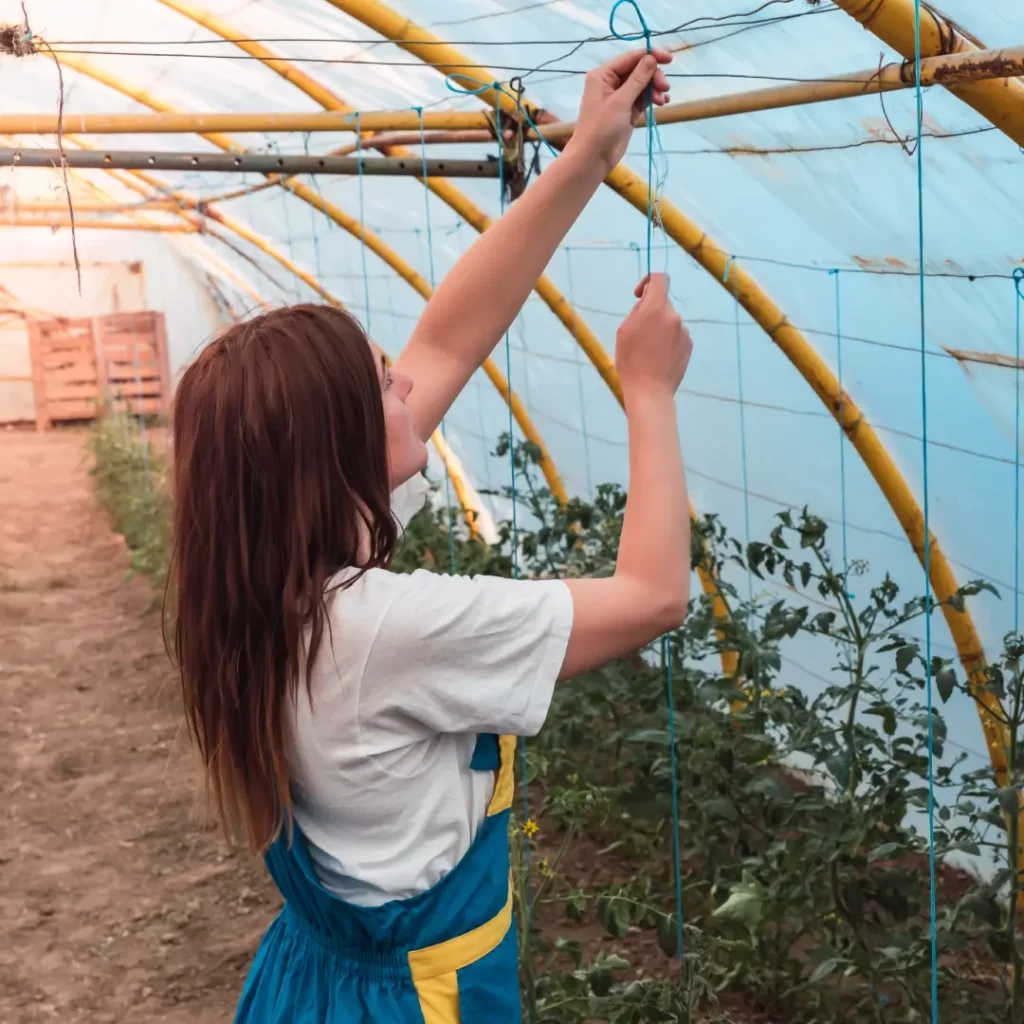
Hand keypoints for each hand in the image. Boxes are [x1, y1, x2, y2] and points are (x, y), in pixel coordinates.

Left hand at [569, 49, 671, 172]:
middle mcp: (611, 82)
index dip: (651, 56)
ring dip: (655, 89)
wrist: (593, 158)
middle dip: (654, 77)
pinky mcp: (627, 110)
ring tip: (663, 100)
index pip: (631, 58)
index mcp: (603, 75)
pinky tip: (662, 103)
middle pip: (639, 70)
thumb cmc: (601, 128)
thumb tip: (651, 58)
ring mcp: (620, 97)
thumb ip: (637, 79)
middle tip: (665, 88)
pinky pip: (643, 98)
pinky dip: (653, 99)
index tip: (670, 59)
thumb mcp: (620, 101)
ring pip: (643, 84)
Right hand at [615, 274, 690, 398]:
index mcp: (655, 309)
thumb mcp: (624, 331)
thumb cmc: (630, 361)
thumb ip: (638, 310)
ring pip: (670, 320)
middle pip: (663, 303)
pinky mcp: (689, 344)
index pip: (660, 279)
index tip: (640, 294)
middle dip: (652, 311)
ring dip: (660, 327)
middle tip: (639, 332)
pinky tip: (659, 357)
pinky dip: (669, 340)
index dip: (649, 281)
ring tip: (649, 350)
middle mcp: (673, 316)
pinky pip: (677, 335)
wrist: (650, 391)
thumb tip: (647, 300)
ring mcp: (684, 331)